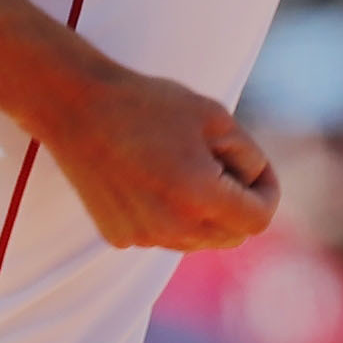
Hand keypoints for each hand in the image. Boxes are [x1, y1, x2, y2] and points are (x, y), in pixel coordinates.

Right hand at [34, 61, 279, 251]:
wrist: (75, 107)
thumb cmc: (146, 104)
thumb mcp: (213, 115)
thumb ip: (247, 154)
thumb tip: (255, 182)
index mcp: (201, 197)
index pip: (259, 219)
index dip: (267, 191)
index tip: (255, 168)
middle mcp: (174, 228)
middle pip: (232, 236)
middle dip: (238, 204)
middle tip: (220, 161)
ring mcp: (144, 238)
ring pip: (198, 239)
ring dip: (203, 211)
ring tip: (182, 164)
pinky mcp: (120, 237)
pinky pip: (163, 235)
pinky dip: (169, 214)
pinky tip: (149, 177)